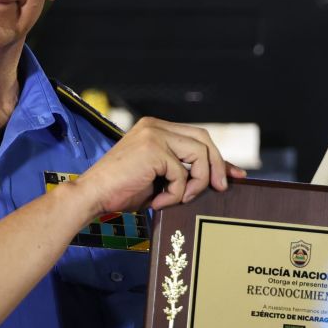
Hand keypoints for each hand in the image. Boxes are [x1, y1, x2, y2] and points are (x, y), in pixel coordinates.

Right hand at [72, 117, 244, 213]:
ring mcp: (154, 135)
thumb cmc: (122, 191)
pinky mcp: (153, 149)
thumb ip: (183, 170)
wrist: (91, 196)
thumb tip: (219, 177)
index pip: (197, 137)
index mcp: (155, 127)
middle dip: (217, 165)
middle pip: (204, 139)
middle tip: (221, 188)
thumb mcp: (159, 177)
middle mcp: (155, 125)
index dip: (218, 157)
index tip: (235, 174)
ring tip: (180, 199)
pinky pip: (182, 174)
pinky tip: (159, 201)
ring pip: (199, 155)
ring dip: (196, 182)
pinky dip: (176, 193)